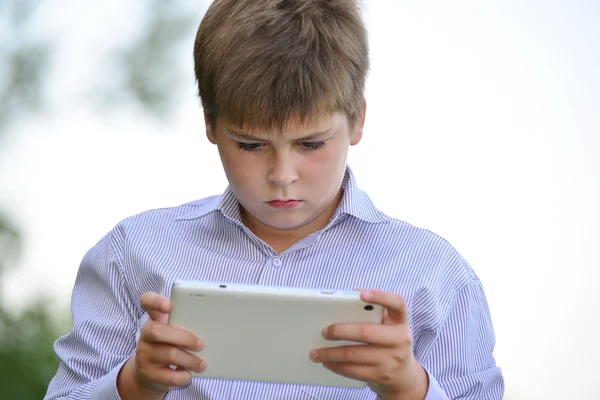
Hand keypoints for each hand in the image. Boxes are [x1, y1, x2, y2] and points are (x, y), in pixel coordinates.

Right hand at [131, 292, 205, 393]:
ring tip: (202, 364)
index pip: (148, 301)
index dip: (156, 301)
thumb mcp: (173, 331)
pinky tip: (188, 374)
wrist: (149, 374)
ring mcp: (144, 354)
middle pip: (158, 331)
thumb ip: (186, 323)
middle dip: (184, 338)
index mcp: (155, 319)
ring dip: (190, 360)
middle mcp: (146, 334)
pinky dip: (182, 376)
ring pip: (169, 354)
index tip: (169, 306)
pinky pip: (168, 376)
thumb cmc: (168, 346)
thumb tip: (213, 326)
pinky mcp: (148, 374)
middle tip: (201, 344)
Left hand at [309, 290, 427, 399]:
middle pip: (366, 332)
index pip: (397, 303)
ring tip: (316, 352)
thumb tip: (353, 293)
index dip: (380, 297)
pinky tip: (327, 362)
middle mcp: (400, 339)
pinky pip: (354, 371)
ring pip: (355, 354)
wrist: (404, 376)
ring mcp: (392, 359)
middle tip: (324, 331)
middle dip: (340, 331)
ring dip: (331, 353)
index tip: (361, 295)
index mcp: (400, 321)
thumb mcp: (387, 325)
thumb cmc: (389, 343)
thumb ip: (372, 309)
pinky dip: (337, 366)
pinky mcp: (382, 376)